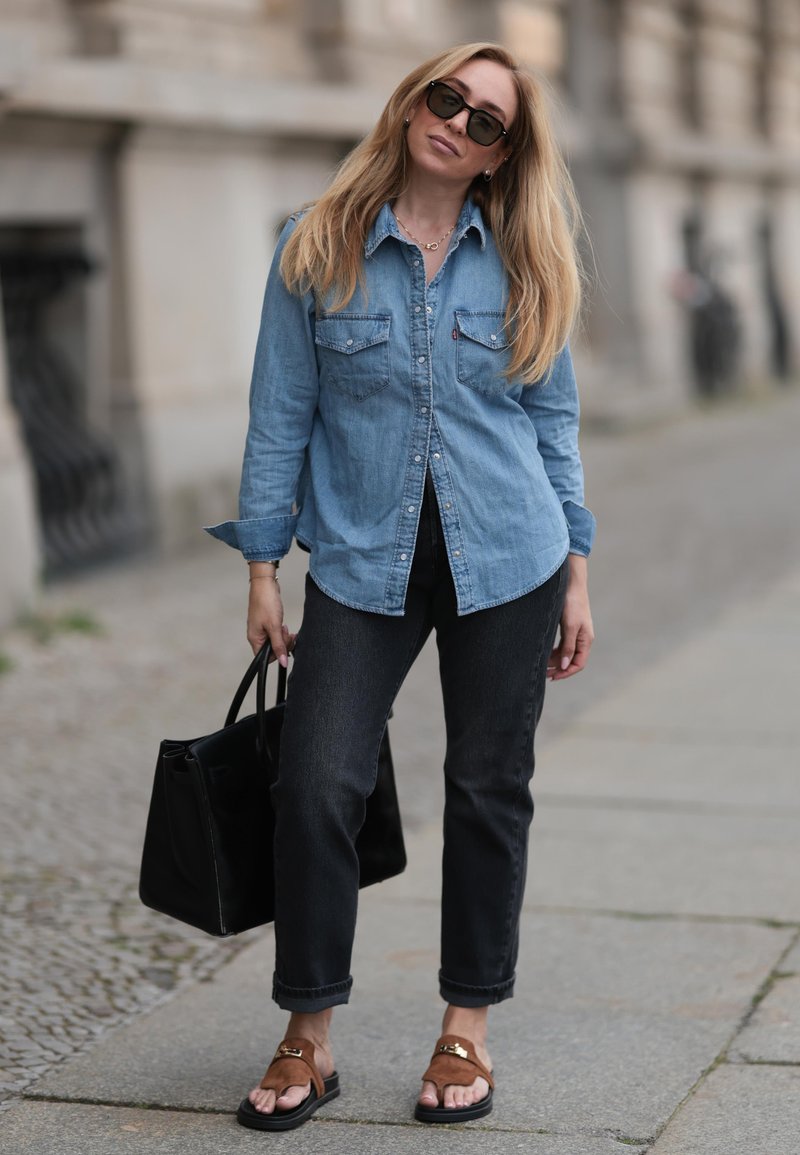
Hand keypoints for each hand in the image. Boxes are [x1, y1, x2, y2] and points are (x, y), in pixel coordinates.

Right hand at [246, 564, 295, 666]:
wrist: (265, 584)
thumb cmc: (265, 603)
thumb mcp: (274, 626)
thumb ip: (279, 645)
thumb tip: (282, 662)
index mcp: (255, 639)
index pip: (265, 657)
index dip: (277, 654)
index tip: (285, 645)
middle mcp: (256, 636)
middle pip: (271, 650)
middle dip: (283, 644)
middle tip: (288, 634)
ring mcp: (261, 629)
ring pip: (274, 641)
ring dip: (283, 638)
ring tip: (286, 629)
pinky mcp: (266, 623)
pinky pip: (275, 633)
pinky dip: (281, 632)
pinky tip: (284, 626)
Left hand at [548, 555, 593, 680]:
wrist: (570, 583)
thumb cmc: (572, 603)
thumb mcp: (569, 626)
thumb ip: (568, 647)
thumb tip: (565, 666)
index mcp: (586, 640)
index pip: (578, 664)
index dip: (566, 672)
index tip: (552, 677)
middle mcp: (582, 639)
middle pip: (571, 660)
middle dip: (558, 668)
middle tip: (543, 673)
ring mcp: (575, 633)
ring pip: (565, 653)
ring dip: (554, 660)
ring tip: (541, 665)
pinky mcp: (568, 627)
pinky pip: (562, 645)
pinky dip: (553, 651)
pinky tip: (544, 653)